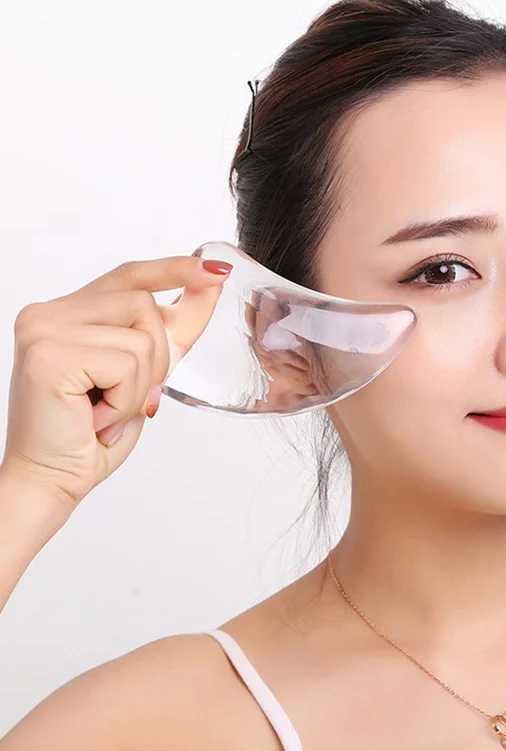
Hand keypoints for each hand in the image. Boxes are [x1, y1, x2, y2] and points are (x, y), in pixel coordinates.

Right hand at [2, 255, 232, 509]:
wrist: (53, 480)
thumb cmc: (92, 433)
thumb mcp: (144, 372)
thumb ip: (172, 329)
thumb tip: (210, 284)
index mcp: (68, 313)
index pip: (130, 276)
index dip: (175, 270)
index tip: (216, 269)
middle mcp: (48, 313)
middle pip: (145, 304)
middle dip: (159, 358)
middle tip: (129, 399)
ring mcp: (43, 329)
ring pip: (142, 335)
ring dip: (141, 384)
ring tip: (107, 410)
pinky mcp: (49, 354)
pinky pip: (127, 362)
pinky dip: (126, 399)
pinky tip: (96, 417)